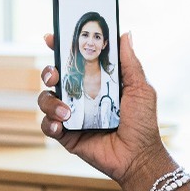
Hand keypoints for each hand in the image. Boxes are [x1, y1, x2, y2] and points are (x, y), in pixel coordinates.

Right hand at [38, 32, 175, 189]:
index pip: (75, 60)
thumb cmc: (143, 122)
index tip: (51, 37)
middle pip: (54, 77)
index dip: (61, 47)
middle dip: (49, 71)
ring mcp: (72, 115)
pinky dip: (49, 123)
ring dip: (51, 101)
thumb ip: (129, 62)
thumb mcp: (140, 88)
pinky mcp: (66, 135)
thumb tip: (125, 33)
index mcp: (97, 81)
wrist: (139, 156)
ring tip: (67, 112)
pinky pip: (47, 125)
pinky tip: (60, 125)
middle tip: (55, 75)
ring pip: (46, 99)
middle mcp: (81, 96)